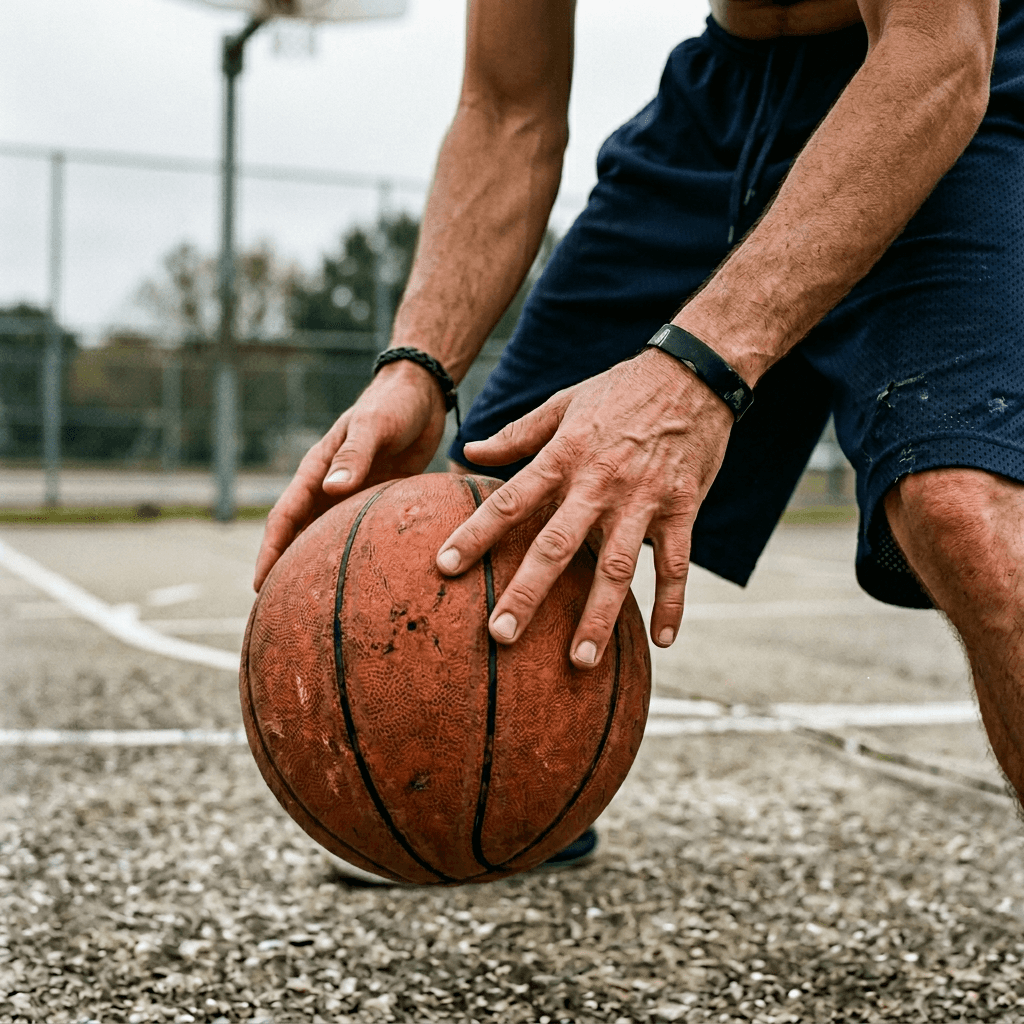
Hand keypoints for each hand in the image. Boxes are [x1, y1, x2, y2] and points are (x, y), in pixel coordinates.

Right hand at [253, 360, 447, 590]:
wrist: (420, 396)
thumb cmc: (391, 406)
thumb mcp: (373, 427)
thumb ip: (354, 456)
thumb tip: (331, 490)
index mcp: (317, 472)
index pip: (285, 517)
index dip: (270, 551)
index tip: (260, 585)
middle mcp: (330, 489)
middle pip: (301, 536)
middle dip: (288, 570)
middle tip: (281, 610)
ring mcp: (353, 497)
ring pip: (329, 540)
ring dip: (320, 568)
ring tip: (317, 607)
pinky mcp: (378, 501)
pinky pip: (362, 535)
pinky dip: (357, 557)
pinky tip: (367, 583)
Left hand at [435, 349, 734, 667]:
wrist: (694, 373)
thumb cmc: (621, 389)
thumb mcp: (564, 403)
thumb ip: (517, 434)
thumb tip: (469, 450)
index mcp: (564, 456)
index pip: (511, 500)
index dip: (476, 534)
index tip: (444, 566)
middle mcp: (599, 482)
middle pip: (557, 545)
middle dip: (528, 592)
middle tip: (501, 636)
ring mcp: (643, 499)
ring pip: (618, 566)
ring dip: (598, 615)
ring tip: (579, 660)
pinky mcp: (683, 508)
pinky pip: (677, 564)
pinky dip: (672, 603)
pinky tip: (664, 640)